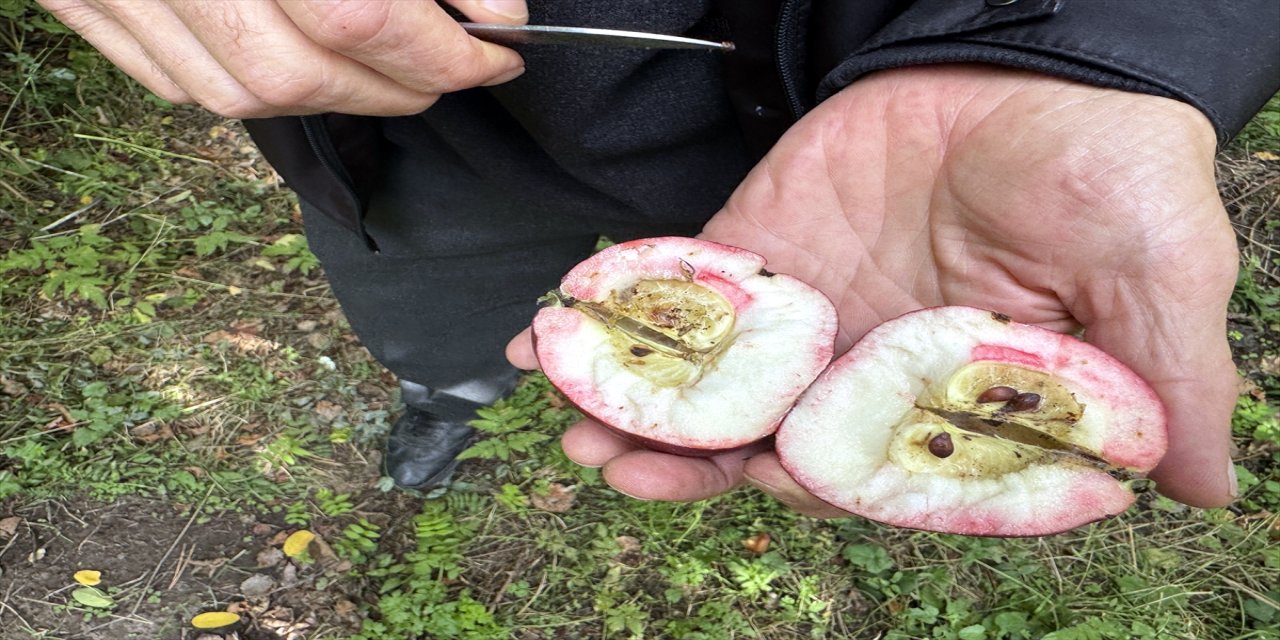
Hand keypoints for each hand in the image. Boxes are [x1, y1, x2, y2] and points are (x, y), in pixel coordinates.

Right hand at [38, 0, 527, 116]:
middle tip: (454, 66)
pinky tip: (305, 64)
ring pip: (240, 95)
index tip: (502, 49)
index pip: (360, 14)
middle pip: (300, 73)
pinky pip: (179, 84)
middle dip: (399, 86)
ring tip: (392, 73)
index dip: (445, 50)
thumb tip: (493, 9)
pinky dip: (257, 89)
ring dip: (337, 99)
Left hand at [518, 64, 1239, 513]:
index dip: (803, 485)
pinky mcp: (763, 244)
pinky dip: (624, 302)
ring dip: (633, 396)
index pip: (867, 470)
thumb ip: (1169, 381)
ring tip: (565, 405)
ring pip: (709, 377)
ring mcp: (809, 309)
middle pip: (763, 435)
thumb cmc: (1111, 168)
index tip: (743, 483)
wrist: (1038, 57)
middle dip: (685, 457)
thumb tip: (1209, 491)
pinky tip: (559, 321)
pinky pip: (685, 285)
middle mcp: (867, 371)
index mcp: (946, 402)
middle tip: (607, 461)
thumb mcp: (1159, 272)